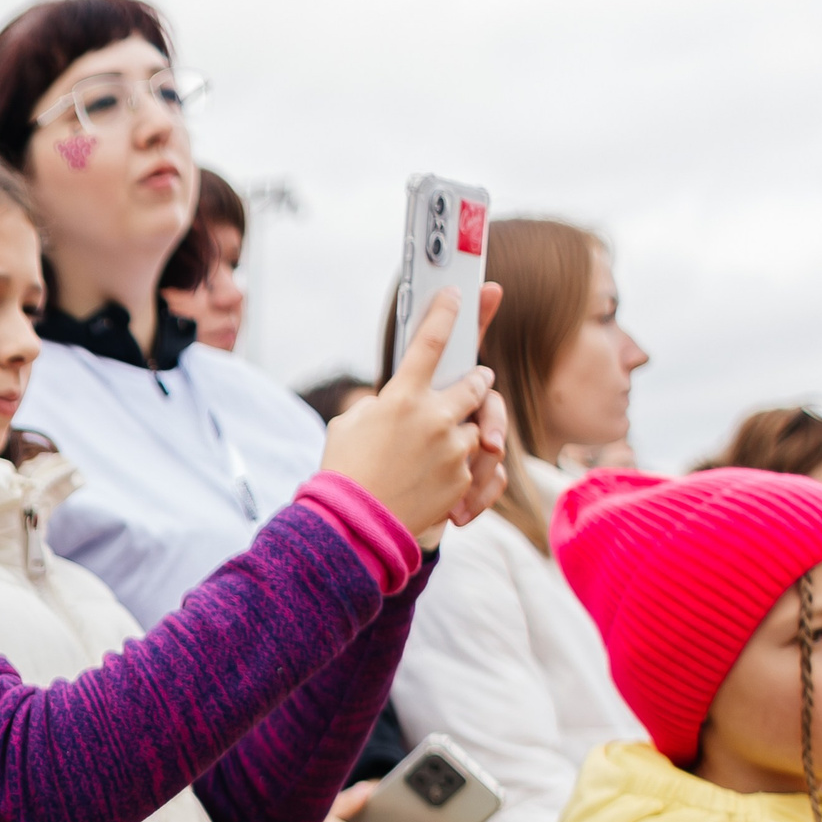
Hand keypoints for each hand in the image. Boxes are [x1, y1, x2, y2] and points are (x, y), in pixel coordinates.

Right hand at [322, 286, 501, 545]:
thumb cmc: (343, 472)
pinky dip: (457, 468)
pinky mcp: (463, 480)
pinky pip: (472, 464)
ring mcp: (453, 449)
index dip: (445, 313)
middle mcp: (435, 417)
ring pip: (475, 427)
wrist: (353, 528)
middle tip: (477, 380)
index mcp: (402, 398)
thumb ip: (378, 406)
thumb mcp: (348, 426)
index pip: (430, 342)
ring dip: (463, 432)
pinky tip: (431, 479)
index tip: (455, 294)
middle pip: (476, 383)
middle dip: (478, 381)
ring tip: (439, 448)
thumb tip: (394, 404)